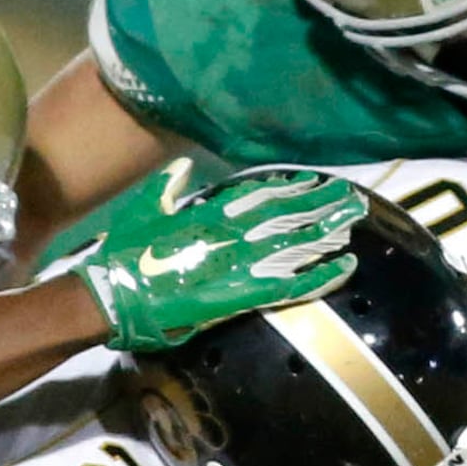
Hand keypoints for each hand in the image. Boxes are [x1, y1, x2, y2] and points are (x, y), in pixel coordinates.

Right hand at [75, 162, 367, 351]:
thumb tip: (181, 169)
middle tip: (351, 196)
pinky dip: (320, 276)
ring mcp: (240, 263)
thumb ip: (166, 189)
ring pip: (296, 242)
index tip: (311, 179)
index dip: (287, 187)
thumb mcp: (142, 211)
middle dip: (319, 204)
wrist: (112, 296)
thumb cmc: (121, 256)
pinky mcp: (243, 294)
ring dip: (327, 230)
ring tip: (354, 218)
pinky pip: (291, 285)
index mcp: (208, 213)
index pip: (258, 195)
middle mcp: (231, 233)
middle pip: (286, 214)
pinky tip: (347, 267)